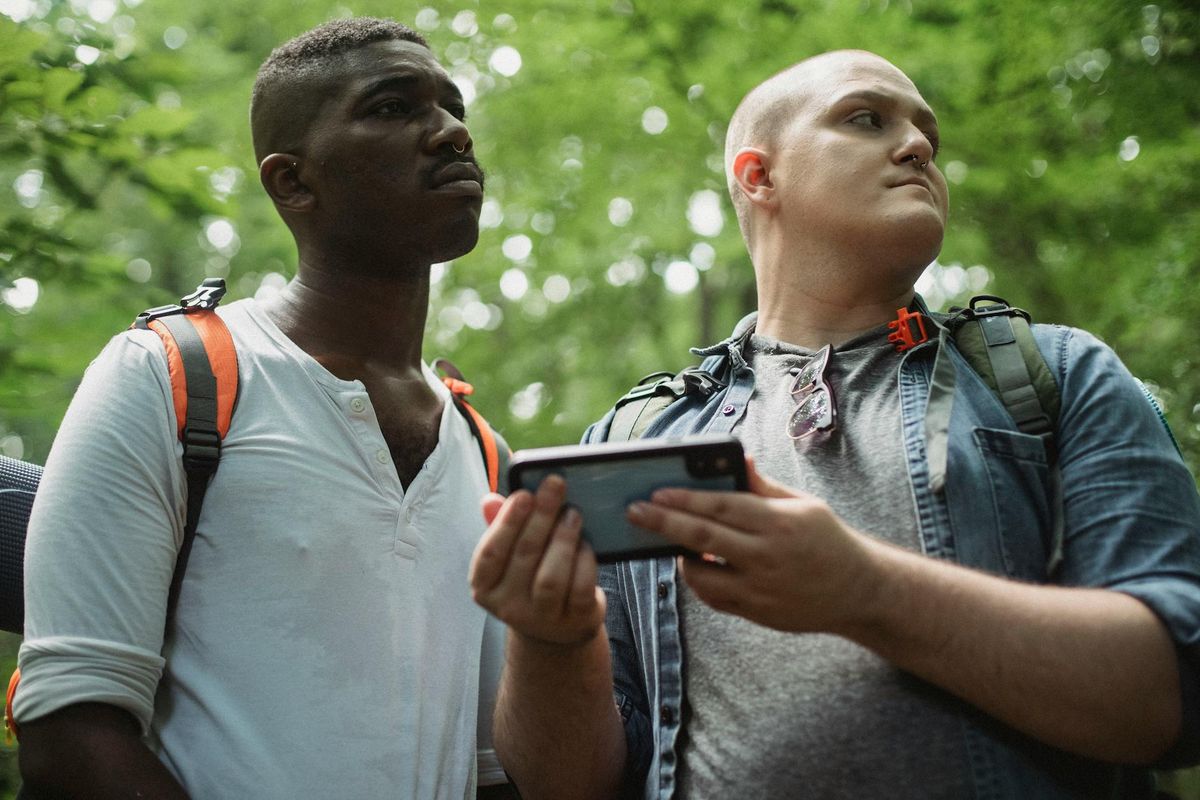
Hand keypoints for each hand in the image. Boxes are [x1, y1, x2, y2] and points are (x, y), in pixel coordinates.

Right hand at [470, 475, 606, 646]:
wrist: (558, 626)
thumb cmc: (530, 579)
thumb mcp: (511, 557)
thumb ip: (500, 527)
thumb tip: (490, 500)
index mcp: (485, 587)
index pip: (490, 553)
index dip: (507, 522)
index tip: (524, 494)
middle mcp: (509, 607)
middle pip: (524, 557)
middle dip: (541, 517)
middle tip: (556, 487)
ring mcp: (542, 618)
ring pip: (551, 578)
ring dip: (563, 539)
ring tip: (573, 514)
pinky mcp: (574, 620)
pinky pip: (580, 589)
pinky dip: (584, 561)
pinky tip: (586, 543)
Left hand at [625, 458, 882, 634]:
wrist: (858, 590)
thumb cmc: (826, 539)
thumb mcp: (802, 504)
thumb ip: (763, 487)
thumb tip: (739, 459)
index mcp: (779, 522)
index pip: (721, 506)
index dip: (684, 499)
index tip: (655, 493)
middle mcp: (768, 556)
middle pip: (703, 538)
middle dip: (663, 523)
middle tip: (634, 512)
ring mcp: (761, 589)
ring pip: (702, 575)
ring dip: (679, 557)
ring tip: (670, 542)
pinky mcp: (758, 613)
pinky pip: (714, 598)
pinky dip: (699, 581)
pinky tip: (695, 566)